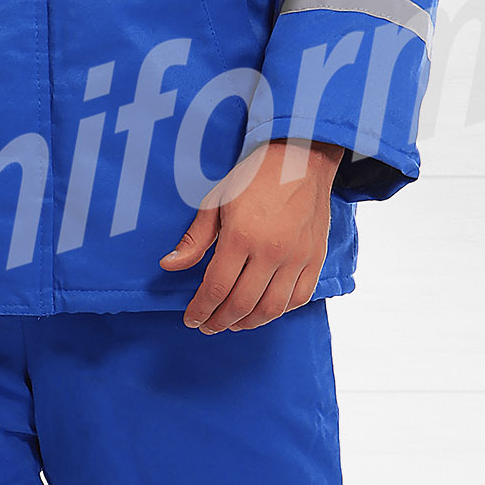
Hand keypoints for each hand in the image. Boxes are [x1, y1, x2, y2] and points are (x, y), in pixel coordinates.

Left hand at [159, 138, 344, 332]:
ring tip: (233, 323)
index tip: (191, 319)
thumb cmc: (253, 178)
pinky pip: (299, 298)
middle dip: (220, 322)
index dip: (200, 310)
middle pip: (242, 304)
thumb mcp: (216, 201)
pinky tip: (263, 310)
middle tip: (208, 326)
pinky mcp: (315, 258)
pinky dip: (279, 311)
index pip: (216, 289)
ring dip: (248, 323)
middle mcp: (271, 251)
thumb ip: (195, 239)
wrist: (301, 159)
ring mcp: (297, 257)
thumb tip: (169, 266)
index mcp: (241, 236)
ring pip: (271, 308)